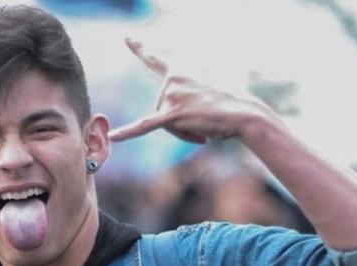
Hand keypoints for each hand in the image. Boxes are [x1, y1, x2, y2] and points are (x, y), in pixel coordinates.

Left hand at [108, 38, 263, 144]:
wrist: (243, 114)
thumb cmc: (230, 106)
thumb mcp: (206, 94)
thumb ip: (188, 99)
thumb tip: (178, 116)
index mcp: (182, 72)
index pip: (157, 59)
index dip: (141, 49)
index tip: (127, 38)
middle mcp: (173, 80)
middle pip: (163, 110)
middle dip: (181, 123)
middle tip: (206, 120)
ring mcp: (172, 96)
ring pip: (165, 125)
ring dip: (184, 132)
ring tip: (205, 127)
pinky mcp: (172, 114)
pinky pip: (145, 126)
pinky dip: (128, 133)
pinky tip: (112, 136)